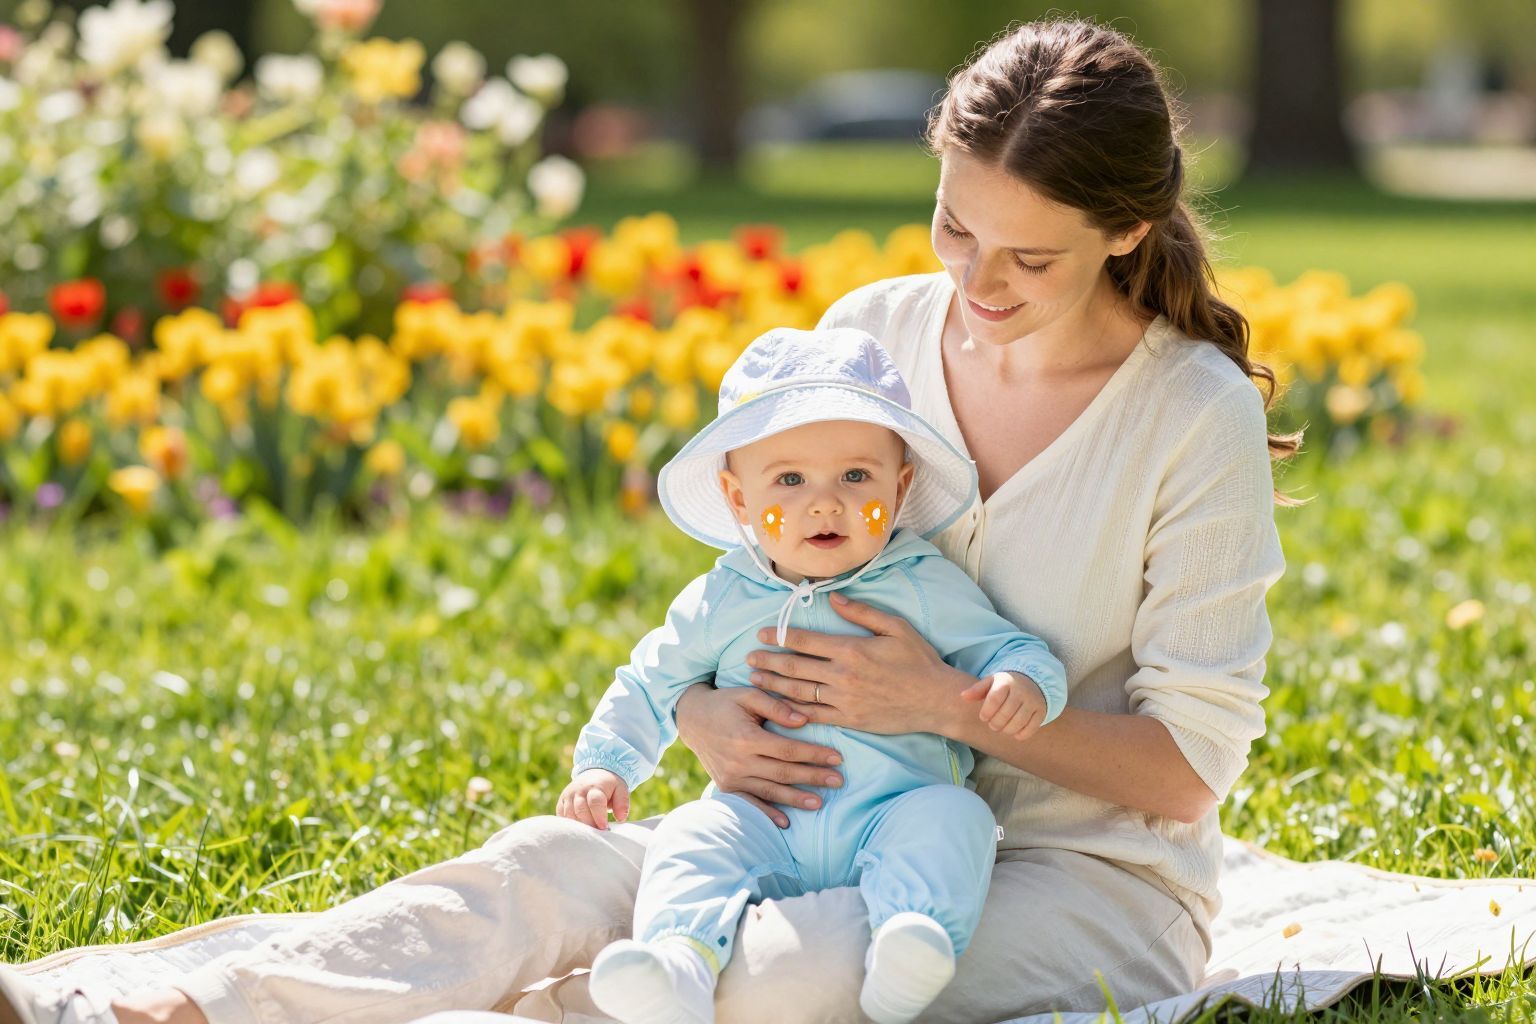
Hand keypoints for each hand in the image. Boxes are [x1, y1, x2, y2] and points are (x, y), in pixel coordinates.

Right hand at [557, 768, 629, 829]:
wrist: (594, 773)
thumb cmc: (609, 786)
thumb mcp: (620, 790)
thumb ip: (622, 803)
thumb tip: (621, 818)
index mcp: (595, 787)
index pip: (595, 802)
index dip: (599, 816)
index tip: (604, 828)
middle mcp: (579, 790)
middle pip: (580, 810)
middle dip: (589, 824)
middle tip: (599, 834)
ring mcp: (568, 796)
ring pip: (570, 815)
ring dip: (580, 827)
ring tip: (590, 833)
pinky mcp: (561, 802)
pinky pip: (562, 817)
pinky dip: (570, 825)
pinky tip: (579, 830)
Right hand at [675, 683, 844, 828]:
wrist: (692, 719)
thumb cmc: (725, 703)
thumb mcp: (749, 695)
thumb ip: (776, 707)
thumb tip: (804, 721)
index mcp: (746, 737)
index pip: (788, 750)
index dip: (814, 754)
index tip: (837, 757)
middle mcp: (739, 761)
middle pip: (783, 773)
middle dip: (813, 777)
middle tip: (839, 781)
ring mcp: (731, 777)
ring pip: (770, 791)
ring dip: (796, 799)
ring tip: (820, 803)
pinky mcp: (726, 786)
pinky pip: (750, 803)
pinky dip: (767, 814)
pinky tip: (785, 822)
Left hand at [745, 592, 966, 735]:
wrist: (934, 700)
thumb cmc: (918, 661)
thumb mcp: (895, 627)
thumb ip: (861, 612)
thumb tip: (832, 597)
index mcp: (851, 649)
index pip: (805, 641)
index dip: (779, 636)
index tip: (761, 634)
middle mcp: (842, 676)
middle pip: (795, 667)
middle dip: (768, 662)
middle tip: (748, 658)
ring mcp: (844, 700)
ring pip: (799, 692)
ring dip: (773, 685)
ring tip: (755, 680)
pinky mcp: (848, 720)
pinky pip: (814, 715)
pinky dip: (792, 711)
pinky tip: (777, 707)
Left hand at [961, 671, 1046, 738]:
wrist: (1032, 682)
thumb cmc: (1005, 686)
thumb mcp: (991, 682)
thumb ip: (977, 690)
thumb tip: (963, 696)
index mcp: (1006, 682)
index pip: (994, 699)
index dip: (987, 712)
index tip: (983, 717)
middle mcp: (1021, 691)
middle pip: (1006, 713)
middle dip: (995, 724)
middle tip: (992, 725)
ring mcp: (1033, 701)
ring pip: (1018, 722)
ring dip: (1006, 730)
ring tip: (1002, 728)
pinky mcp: (1041, 712)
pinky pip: (1031, 728)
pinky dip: (1021, 734)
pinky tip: (1014, 733)